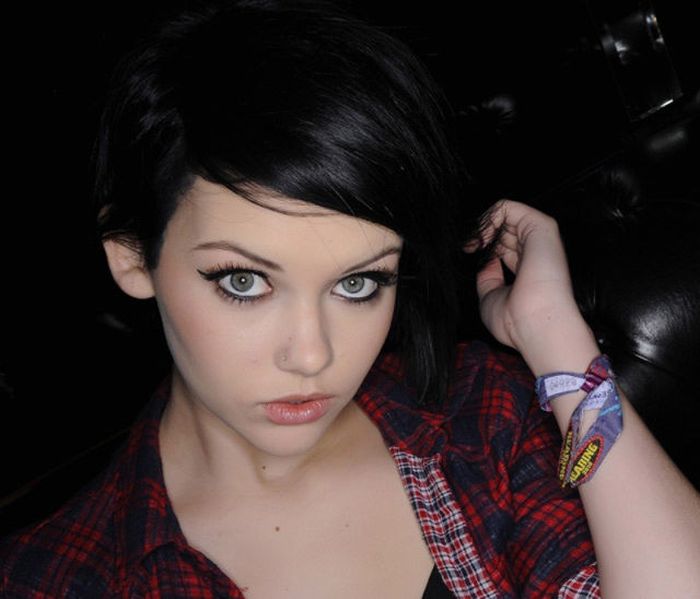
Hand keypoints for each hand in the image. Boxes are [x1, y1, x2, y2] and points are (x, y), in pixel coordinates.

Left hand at [465, 199, 598, 374]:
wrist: (536, 324)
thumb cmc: (516, 320)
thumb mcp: (491, 297)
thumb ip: (488, 275)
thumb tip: (485, 261)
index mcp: (528, 269)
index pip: (504, 245)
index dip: (483, 245)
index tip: (467, 253)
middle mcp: (535, 252)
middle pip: (503, 229)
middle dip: (479, 234)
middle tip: (467, 247)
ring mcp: (539, 238)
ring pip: (504, 215)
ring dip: (481, 225)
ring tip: (472, 242)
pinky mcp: (541, 226)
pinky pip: (508, 207)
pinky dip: (488, 217)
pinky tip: (481, 237)